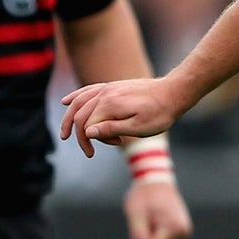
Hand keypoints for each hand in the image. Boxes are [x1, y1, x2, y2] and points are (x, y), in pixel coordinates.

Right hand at [59, 77, 179, 155]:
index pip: (86, 125)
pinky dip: (75, 97)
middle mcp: (105, 94)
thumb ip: (111, 129)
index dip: (88, 142)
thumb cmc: (159, 114)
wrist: (173, 93)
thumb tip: (87, 132)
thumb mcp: (138, 128)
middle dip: (79, 135)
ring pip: (79, 101)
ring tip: (64, 133)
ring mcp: (108, 88)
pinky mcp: (112, 86)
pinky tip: (66, 102)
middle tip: (88, 152)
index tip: (98, 152)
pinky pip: (88, 90)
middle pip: (80, 114)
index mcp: (110, 105)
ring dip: (69, 117)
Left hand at [123, 178, 193, 238]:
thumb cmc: (144, 195)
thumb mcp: (135, 214)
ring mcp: (184, 232)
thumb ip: (139, 237)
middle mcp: (184, 231)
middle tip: (145, 219)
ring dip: (150, 236)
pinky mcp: (182, 232)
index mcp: (175, 227)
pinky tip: (155, 219)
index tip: (140, 224)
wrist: (156, 179)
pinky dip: (155, 234)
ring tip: (150, 217)